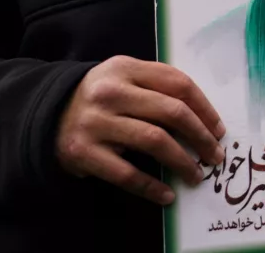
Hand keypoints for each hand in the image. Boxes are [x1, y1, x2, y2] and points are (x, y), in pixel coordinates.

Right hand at [56, 56, 226, 204]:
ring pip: (155, 141)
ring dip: (183, 162)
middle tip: (216, 155)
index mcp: (126, 68)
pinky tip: (168, 195)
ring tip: (197, 175)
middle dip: (201, 137)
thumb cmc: (100, 97)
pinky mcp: (83, 152)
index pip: (178, 84)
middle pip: (172, 112)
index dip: (205, 108)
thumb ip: (158, 85)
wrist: (45, 114)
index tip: (218, 129)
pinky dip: (152, 187)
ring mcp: (96, 122)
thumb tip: (205, 117)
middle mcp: (111, 92)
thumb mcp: (124, 77)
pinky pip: (127, 173)